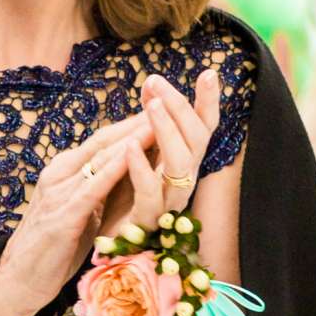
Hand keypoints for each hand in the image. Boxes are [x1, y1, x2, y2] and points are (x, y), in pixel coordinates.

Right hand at [0, 112, 155, 314]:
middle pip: (104, 141)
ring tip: (160, 119)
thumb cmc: (52, 249)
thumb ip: (96, 191)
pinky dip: (115, 169)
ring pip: (101, 157)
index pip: (103, 141)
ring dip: (132, 137)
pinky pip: (94, 187)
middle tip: (168, 102)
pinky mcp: (63, 216)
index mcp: (64, 171)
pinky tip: (134, 156)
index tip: (161, 109)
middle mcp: (60, 174)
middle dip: (137, 122)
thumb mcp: (79, 211)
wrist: (17, 279)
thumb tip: (123, 176)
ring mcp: (59, 192)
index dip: (132, 124)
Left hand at [128, 69, 220, 223]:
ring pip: (180, 164)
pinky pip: (150, 192)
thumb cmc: (124, 194)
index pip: (204, 127)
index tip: (209, 73)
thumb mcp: (138, 151)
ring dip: (167, 130)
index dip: (209, 102)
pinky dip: (142, 167)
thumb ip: (146, 122)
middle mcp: (183, 179)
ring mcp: (168, 200)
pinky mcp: (146, 219)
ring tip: (153, 105)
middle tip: (157, 83)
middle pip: (196, 140)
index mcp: (184, 161)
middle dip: (180, 107)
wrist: (107, 242)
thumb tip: (152, 85)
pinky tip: (130, 145)